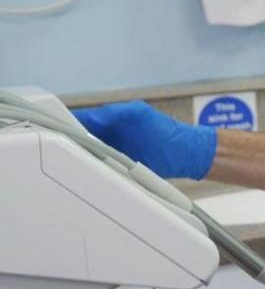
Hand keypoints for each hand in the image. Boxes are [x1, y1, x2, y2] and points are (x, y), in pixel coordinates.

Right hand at [73, 101, 217, 179]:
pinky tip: (87, 175)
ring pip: (85, 156)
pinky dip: (92, 172)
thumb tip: (92, 116)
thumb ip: (116, 112)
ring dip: (78, 160)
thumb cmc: (167, 131)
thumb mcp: (140, 114)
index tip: (53, 131)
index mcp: (109, 119)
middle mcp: (107, 135)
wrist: (188, 154)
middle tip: (60, 153)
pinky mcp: (117, 169)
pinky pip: (98, 170)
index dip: (64, 123)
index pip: (78, 119)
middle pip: (78, 140)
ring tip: (69, 165)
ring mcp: (111, 152)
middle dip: (68, 145)